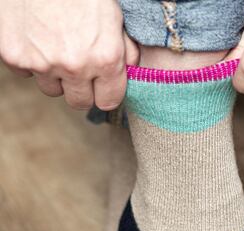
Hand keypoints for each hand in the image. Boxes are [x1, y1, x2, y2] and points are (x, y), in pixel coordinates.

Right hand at [0, 0, 139, 109]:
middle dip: (81, 89)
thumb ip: (124, 50)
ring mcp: (43, 64)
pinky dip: (30, 60)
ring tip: (55, 48)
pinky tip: (35, 38)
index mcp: (105, 59)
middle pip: (79, 102)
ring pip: (52, 90)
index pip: (108, 101)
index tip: (101, 86)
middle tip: (78, 68)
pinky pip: (26, 73)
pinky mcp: (15, 57)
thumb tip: (128, 72)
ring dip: (55, 76)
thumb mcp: (113, 17)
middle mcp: (76, 67)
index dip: (105, 93)